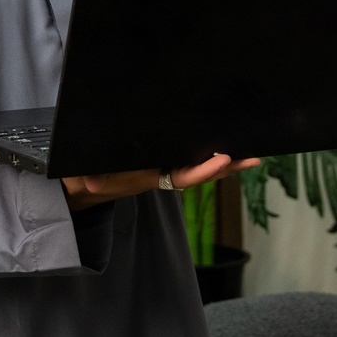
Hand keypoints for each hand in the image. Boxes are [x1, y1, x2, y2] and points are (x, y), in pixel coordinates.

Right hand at [62, 153, 260, 211]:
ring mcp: (163, 170)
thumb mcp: (83, 178)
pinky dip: (209, 156)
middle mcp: (162, 176)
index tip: (223, 158)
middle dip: (227, 168)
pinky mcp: (162, 163)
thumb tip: (89, 184)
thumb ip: (86, 180)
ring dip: (225, 163)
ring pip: (200, 167)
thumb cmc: (86, 179)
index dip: (204, 170)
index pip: (182, 177)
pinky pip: (191, 160)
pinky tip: (224, 148)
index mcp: (149, 178)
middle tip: (253, 158)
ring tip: (251, 154)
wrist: (84, 188)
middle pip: (201, 174)